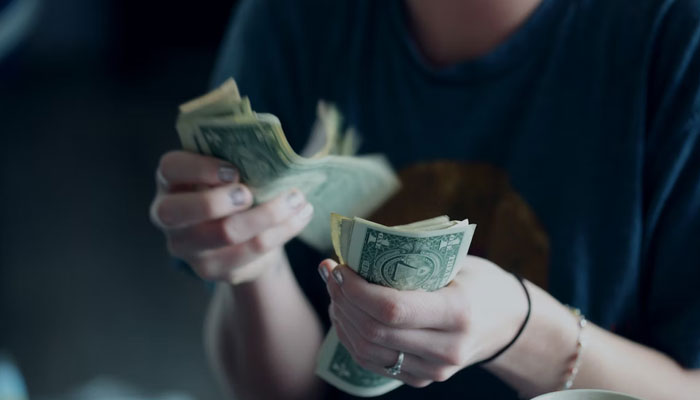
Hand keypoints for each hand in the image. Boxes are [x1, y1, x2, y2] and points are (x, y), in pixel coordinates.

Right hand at [150, 151, 313, 283]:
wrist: (242, 236)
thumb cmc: (234, 189)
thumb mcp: (229, 170)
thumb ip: (238, 158)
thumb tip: (272, 146)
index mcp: (170, 181)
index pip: (170, 168)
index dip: (199, 168)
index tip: (234, 170)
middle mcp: (168, 216)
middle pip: (178, 212)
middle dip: (219, 201)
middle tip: (250, 193)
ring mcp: (187, 247)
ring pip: (224, 234)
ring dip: (267, 215)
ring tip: (296, 199)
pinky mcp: (212, 269)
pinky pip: (250, 251)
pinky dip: (282, 231)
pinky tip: (300, 216)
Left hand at [320, 255, 527, 387]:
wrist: (508, 323)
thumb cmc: (479, 282)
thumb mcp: (456, 262)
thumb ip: (413, 259)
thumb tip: (357, 247)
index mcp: (458, 312)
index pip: (392, 309)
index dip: (356, 290)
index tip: (339, 267)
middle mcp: (447, 348)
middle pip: (374, 331)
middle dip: (343, 300)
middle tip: (330, 273)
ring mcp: (434, 370)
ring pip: (367, 351)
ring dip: (342, 318)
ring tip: (335, 291)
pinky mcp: (422, 379)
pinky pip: (373, 363)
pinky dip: (351, 337)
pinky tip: (345, 313)